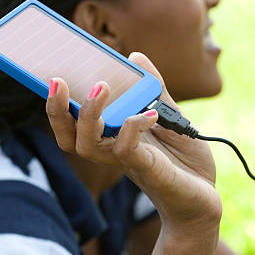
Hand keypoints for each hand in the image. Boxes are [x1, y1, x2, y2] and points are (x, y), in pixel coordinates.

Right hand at [45, 52, 221, 230]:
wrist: (205, 198)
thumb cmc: (184, 161)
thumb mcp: (170, 116)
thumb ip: (153, 89)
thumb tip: (135, 56)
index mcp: (113, 137)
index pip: (73, 123)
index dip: (56, 104)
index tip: (48, 74)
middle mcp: (113, 151)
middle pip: (69, 136)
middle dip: (56, 110)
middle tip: (56, 79)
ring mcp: (128, 162)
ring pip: (88, 144)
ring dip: (90, 114)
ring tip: (100, 87)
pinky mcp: (147, 169)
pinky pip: (126, 149)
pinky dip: (132, 126)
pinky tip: (149, 113)